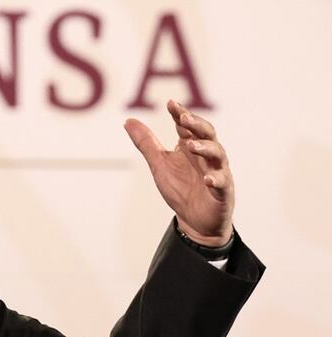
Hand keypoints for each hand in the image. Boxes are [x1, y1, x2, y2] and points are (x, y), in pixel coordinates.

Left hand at [124, 100, 233, 244]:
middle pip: (206, 134)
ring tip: (191, 146)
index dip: (180, 114)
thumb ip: (146, 143)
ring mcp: (217, 171)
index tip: (170, 103)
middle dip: (196, 125)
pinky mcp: (223, 191)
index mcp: (191, 146)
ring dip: (205, 148)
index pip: (187, 126)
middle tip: (183, 118)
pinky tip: (208, 179)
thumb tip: (128, 120)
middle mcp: (207, 155)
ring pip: (217, 154)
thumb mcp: (159, 164)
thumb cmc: (180, 188)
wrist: (194, 220)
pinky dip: (216, 179)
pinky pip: (222, 182)